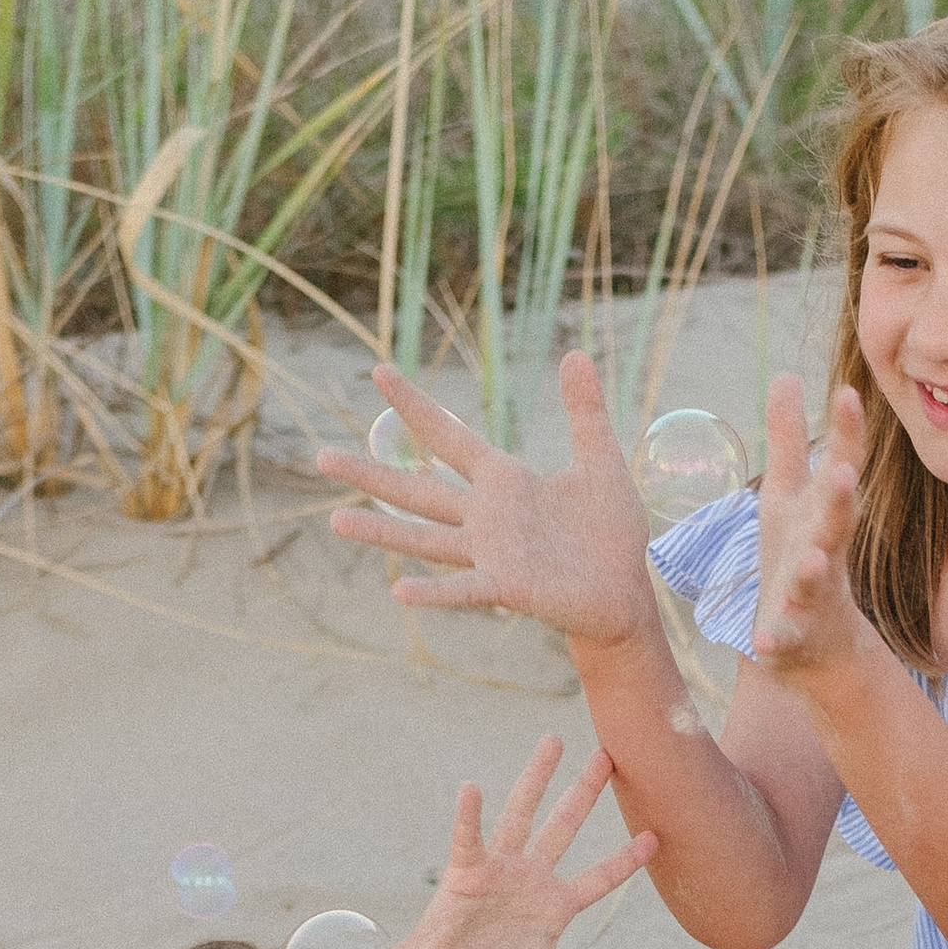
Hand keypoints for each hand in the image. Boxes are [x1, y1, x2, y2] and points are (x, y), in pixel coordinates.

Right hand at [319, 350, 658, 650]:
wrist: (626, 592)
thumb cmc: (611, 533)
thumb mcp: (600, 462)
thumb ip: (584, 411)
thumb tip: (574, 354)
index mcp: (503, 481)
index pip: (448, 436)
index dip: (415, 405)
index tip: (379, 371)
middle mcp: (486, 517)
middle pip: (417, 491)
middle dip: (370, 473)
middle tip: (321, 456)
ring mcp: (491, 554)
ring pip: (425, 539)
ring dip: (382, 530)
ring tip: (336, 520)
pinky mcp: (508, 588)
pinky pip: (464, 588)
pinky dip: (433, 592)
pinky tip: (399, 593)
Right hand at [392, 734, 655, 948]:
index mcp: (555, 908)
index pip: (601, 878)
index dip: (626, 859)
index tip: (657, 835)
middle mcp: (531, 880)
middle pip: (567, 827)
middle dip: (587, 792)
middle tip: (612, 754)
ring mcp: (498, 872)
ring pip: (523, 815)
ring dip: (538, 779)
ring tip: (555, 739)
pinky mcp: (464, 873)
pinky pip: (470, 838)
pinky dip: (470, 816)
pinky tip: (473, 786)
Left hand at [752, 377, 877, 686]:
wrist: (815, 644)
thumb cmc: (801, 553)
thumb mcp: (790, 494)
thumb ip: (789, 439)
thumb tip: (786, 374)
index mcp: (823, 512)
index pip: (842, 466)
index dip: (847, 432)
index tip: (847, 391)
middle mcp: (824, 548)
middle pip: (837, 521)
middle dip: (842, 499)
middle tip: (845, 475)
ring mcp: (811, 594)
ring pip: (815, 580)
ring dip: (813, 571)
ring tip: (812, 561)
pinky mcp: (791, 634)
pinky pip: (784, 636)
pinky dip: (777, 639)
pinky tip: (764, 642)